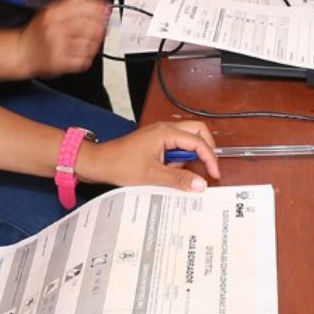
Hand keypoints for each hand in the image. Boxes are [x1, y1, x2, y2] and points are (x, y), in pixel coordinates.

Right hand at [20, 0, 110, 77]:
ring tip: (89, 43)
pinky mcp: (60, 63)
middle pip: (90, 26)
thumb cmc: (37, 33)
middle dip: (100, 28)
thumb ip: (69, 0)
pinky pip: (84, 60)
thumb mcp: (50, 11)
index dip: (100, 8)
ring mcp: (57, 47)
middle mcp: (55, 29)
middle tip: (101, 29)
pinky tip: (82, 54)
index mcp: (53, 13)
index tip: (105, 11)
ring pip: (89, 44)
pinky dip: (87, 58)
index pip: (84, 7)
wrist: (22, 53)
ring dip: (94, 44)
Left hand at [80, 120, 218, 191]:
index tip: (214, 174)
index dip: (210, 158)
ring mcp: (160, 134)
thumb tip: (201, 184)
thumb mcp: (153, 176)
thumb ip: (179, 179)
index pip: (198, 141)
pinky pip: (175, 146)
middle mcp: (165, 129)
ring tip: (175, 173)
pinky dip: (178, 159)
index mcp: (166, 132)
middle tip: (207, 168)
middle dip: (205, 150)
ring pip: (187, 139)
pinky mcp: (155, 142)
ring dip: (188, 156)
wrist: (99, 163)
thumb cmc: (120, 165)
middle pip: (197, 132)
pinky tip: (168, 172)